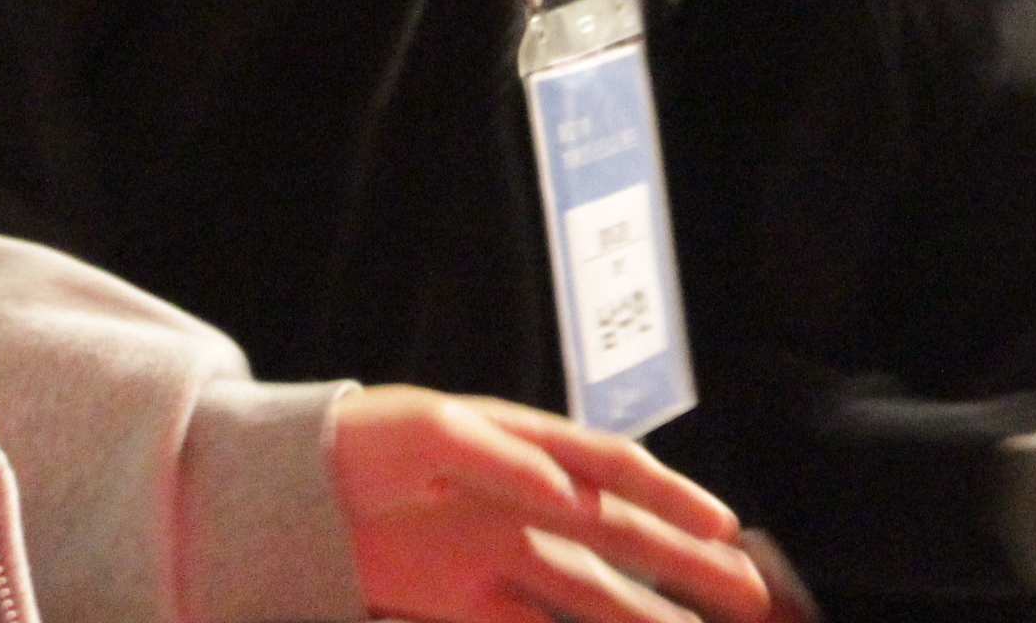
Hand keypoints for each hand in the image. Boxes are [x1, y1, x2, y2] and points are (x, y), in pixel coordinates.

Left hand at [328, 386, 771, 622]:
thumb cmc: (360, 439)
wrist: (281, 485)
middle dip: (688, 575)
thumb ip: (502, 458)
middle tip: (755, 604)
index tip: (725, 531)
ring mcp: (496, 563)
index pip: (614, 473)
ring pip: (592, 600)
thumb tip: (570, 491)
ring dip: (647, 621)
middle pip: (621, 547)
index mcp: (523, 450)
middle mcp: (523, 511)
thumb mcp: (428, 431)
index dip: (673, 501)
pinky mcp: (462, 604)